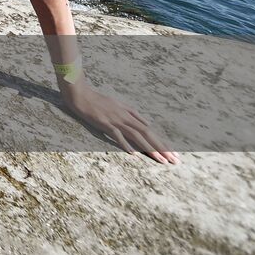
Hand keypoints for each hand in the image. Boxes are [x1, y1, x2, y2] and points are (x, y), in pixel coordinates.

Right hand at [62, 83, 179, 163]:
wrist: (80, 94)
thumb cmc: (98, 100)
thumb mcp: (119, 105)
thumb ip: (133, 114)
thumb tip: (147, 124)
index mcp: (129, 114)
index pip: (149, 131)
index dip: (162, 143)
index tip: (172, 154)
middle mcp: (125, 117)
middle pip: (147, 134)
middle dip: (162, 148)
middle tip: (174, 160)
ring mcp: (115, 120)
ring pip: (136, 136)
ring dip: (149, 148)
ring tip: (161, 160)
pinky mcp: (104, 123)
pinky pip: (117, 135)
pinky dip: (125, 144)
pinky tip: (133, 153)